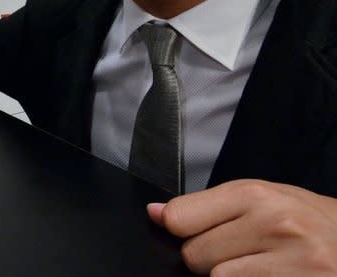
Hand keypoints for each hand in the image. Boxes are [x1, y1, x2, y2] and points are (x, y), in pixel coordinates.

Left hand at [148, 179, 336, 274]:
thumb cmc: (309, 219)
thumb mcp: (263, 197)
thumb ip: (207, 205)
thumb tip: (155, 214)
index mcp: (258, 195)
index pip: (180, 218)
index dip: (177, 229)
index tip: (185, 231)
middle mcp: (275, 226)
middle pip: (195, 255)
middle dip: (207, 258)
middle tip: (239, 251)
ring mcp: (293, 265)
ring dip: (229, 276)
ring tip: (258, 266)